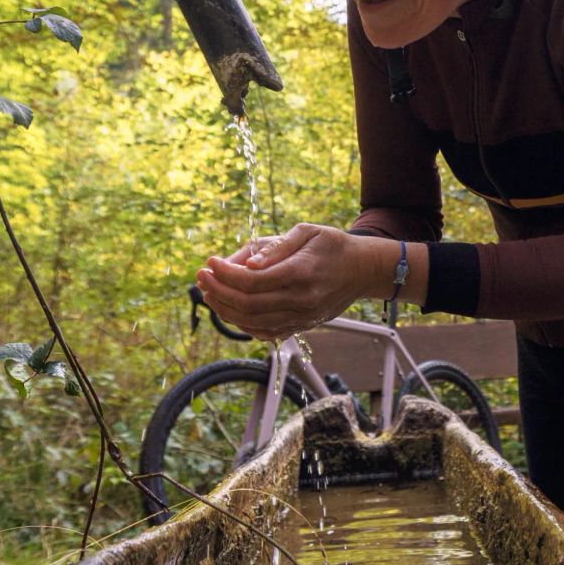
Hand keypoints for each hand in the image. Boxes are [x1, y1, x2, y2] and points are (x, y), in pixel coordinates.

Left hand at [197, 223, 374, 339]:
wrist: (362, 270)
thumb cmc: (332, 245)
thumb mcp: (306, 232)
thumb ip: (275, 247)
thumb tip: (246, 264)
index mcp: (300, 272)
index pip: (251, 280)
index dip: (224, 273)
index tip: (209, 262)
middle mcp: (301, 300)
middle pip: (247, 304)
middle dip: (218, 291)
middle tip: (201, 277)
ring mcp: (302, 317)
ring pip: (253, 323)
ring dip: (225, 310)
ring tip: (209, 293)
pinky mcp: (302, 326)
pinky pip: (266, 332)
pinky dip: (243, 324)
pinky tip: (230, 309)